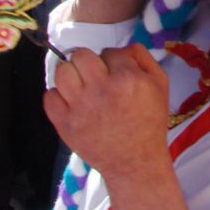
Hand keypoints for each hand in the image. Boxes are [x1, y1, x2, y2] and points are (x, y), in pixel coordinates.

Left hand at [44, 44, 170, 179]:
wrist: (136, 162)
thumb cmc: (150, 122)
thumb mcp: (160, 84)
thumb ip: (143, 57)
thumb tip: (121, 47)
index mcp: (127, 79)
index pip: (109, 51)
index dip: (114, 61)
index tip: (117, 75)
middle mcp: (102, 90)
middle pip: (81, 55)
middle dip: (89, 62)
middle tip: (96, 76)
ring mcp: (80, 108)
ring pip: (62, 71)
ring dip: (71, 75)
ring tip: (81, 87)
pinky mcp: (65, 124)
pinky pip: (49, 97)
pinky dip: (58, 97)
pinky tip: (72, 103)